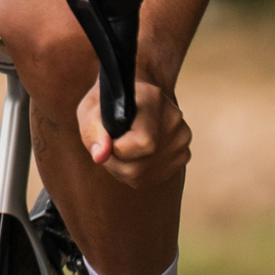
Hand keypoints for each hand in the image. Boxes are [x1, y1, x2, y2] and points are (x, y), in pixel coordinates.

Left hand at [76, 74, 189, 188]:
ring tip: (121, 147)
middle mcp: (173, 119)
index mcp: (152, 99)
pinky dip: (138, 171)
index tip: (106, 140)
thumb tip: (100, 156)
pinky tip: (133, 153)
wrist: (135, 97)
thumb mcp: (91, 109)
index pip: (143, 143)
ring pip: (145, 175)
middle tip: (109, 147)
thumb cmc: (109, 103)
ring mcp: (182, 137)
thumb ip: (94, 132)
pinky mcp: (183, 154)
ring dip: (125, 168)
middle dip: (116, 163)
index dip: (116, 150)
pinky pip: (153, 177)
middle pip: (140, 166)